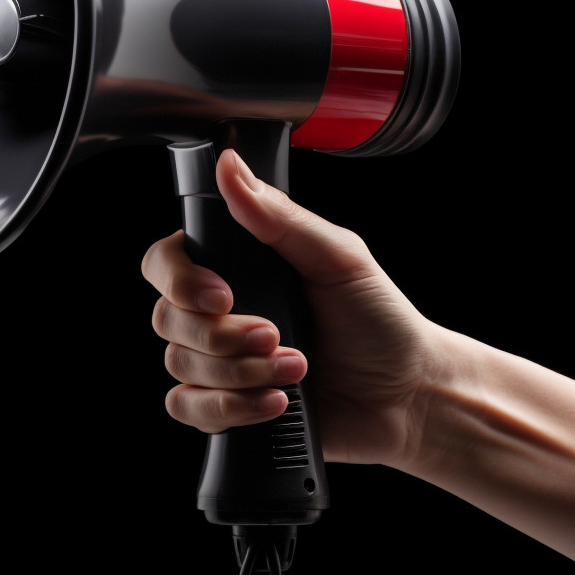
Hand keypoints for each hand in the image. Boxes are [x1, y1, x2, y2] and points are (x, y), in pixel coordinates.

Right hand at [141, 147, 440, 468]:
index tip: (222, 295)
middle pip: (167, 318)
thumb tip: (230, 166)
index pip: (165, 262)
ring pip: (180, 366)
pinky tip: (274, 400)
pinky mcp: (226, 408)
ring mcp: (219, 362)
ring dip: (240, 372)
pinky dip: (230, 408)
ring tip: (296, 369)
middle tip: (275, 335)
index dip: (179, 281)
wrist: (408, 396)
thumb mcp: (338, 257)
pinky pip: (188, 409)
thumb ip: (278, 215)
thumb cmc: (381, 322)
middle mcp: (219, 313)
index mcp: (236, 268)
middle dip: (223, 336)